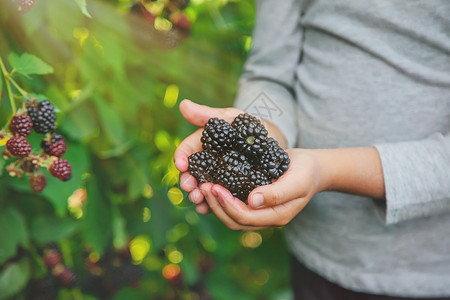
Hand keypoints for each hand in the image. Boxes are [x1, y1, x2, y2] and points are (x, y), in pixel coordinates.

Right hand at [174, 99, 286, 213]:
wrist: (272, 140)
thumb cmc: (249, 126)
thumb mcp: (231, 118)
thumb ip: (208, 115)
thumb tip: (183, 105)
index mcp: (202, 145)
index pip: (186, 151)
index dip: (181, 157)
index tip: (180, 164)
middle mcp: (206, 163)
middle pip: (191, 173)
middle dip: (187, 181)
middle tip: (190, 188)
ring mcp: (216, 177)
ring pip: (201, 187)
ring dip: (197, 195)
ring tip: (198, 200)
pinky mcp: (229, 189)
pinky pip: (216, 198)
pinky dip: (210, 204)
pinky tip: (207, 209)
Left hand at [199, 149, 321, 229]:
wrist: (312, 168)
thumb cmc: (306, 172)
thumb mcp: (297, 181)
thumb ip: (277, 193)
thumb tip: (253, 201)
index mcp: (276, 216)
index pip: (245, 217)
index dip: (227, 204)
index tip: (215, 187)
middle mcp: (265, 218)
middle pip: (234, 220)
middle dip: (216, 205)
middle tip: (203, 186)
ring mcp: (259, 212)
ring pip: (231, 216)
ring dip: (216, 203)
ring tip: (204, 185)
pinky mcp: (253, 202)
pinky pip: (233, 205)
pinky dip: (221, 198)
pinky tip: (213, 184)